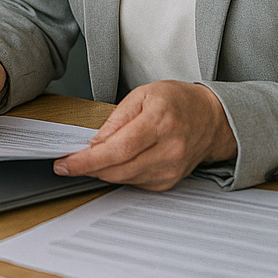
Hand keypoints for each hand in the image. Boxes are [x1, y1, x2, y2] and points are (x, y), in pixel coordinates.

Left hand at [53, 81, 236, 189]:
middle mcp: (169, 149)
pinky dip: (119, 174)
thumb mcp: (143, 94)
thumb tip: (95, 142)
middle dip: (88, 168)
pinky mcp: (170, 180)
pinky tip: (114, 163)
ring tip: (86, 161)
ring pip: (125, 178)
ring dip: (101, 172)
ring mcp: (172, 168)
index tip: (65, 163)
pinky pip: (136, 183)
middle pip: (120, 168)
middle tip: (67, 164)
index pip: (118, 148)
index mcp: (160, 123)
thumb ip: (117, 118)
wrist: (211, 118)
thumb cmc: (177, 102)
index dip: (88, 160)